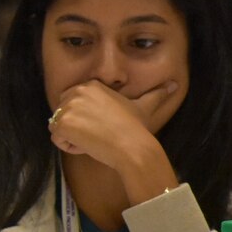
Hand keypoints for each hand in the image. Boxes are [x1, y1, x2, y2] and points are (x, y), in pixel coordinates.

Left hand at [49, 79, 179, 203]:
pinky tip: (88, 145)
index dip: (85, 119)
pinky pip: (57, 139)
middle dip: (76, 128)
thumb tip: (174, 85)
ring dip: (73, 139)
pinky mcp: (62, 123)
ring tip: (94, 139)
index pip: (71, 103)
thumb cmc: (136, 129)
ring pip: (59, 128)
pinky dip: (70, 147)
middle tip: (98, 134)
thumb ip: (156, 95)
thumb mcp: (144, 107)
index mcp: (91, 85)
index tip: (102, 126)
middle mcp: (77, 91)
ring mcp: (68, 106)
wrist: (132, 146)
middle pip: (62, 114)